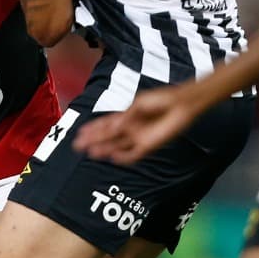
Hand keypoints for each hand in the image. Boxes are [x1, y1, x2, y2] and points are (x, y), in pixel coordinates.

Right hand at [74, 85, 199, 164]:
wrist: (180, 104)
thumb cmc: (161, 99)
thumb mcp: (139, 104)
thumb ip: (125, 117)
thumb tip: (113, 126)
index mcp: (127, 116)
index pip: (106, 124)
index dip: (93, 128)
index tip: (81, 132)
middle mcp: (131, 128)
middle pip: (108, 136)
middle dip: (93, 140)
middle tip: (78, 145)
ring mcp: (138, 137)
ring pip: (117, 146)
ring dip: (104, 149)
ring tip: (91, 153)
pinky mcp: (148, 145)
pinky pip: (133, 154)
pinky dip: (123, 157)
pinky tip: (113, 158)